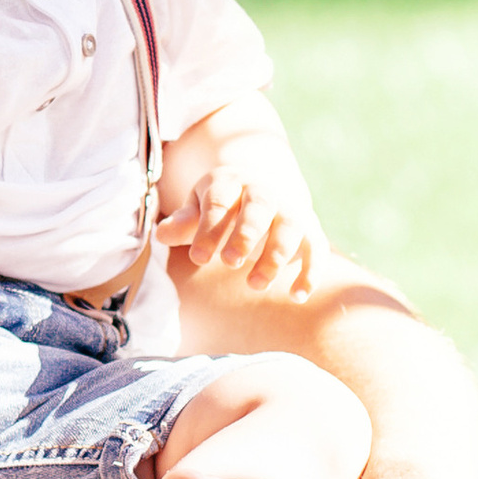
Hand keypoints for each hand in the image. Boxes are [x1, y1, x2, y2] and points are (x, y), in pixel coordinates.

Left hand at [157, 169, 317, 298]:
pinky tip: (296, 296)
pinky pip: (316, 247)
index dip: (209, 229)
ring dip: (275, 255)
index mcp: (229, 182)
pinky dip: (310, 271)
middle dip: (246, 234)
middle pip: (258, 208)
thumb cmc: (221, 205)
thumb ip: (183, 222)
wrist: (263, 187)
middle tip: (230, 263)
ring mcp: (290, 209)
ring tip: (255, 284)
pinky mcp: (310, 229)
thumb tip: (161, 235)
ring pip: (290, 226)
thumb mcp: (198, 207)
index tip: (198, 259)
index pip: (218, 202)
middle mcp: (263, 192)